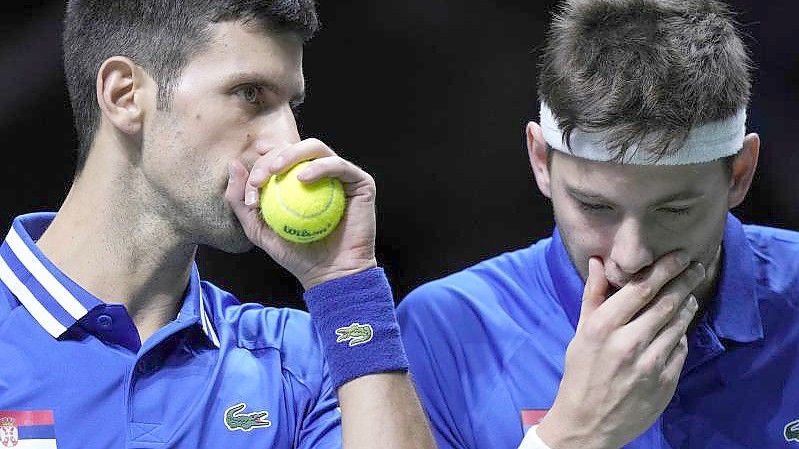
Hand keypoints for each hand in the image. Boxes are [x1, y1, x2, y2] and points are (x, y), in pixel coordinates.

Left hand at [225, 138, 376, 288]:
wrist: (331, 274)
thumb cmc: (297, 254)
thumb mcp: (259, 229)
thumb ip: (242, 200)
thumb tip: (233, 164)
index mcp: (299, 180)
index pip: (277, 159)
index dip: (260, 164)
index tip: (250, 188)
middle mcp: (321, 173)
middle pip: (293, 149)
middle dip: (271, 159)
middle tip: (260, 179)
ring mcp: (342, 176)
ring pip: (315, 148)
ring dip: (291, 154)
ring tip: (276, 171)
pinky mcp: (361, 182)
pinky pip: (339, 165)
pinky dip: (320, 166)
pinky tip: (303, 178)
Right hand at [536, 253, 703, 448]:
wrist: (588, 424)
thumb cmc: (581, 373)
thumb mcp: (581, 333)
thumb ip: (593, 296)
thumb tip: (599, 261)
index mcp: (603, 328)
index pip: (640, 289)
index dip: (664, 268)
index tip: (678, 256)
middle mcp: (628, 343)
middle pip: (666, 302)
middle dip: (684, 280)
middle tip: (695, 266)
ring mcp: (650, 364)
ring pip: (678, 324)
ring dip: (686, 304)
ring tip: (689, 294)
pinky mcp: (666, 382)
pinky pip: (681, 349)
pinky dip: (681, 334)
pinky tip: (677, 328)